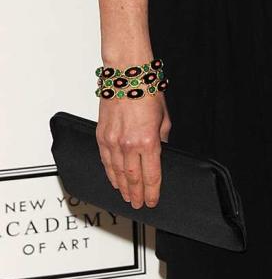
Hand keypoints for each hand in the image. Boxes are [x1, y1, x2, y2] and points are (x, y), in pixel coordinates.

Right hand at [96, 92, 169, 209]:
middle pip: (132, 178)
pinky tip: (113, 179)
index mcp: (148, 141)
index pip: (151, 175)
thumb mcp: (164, 117)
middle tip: (139, 204)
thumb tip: (160, 152)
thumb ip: (162, 138)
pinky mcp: (101, 135)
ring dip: (122, 187)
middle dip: (136, 194)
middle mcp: (128, 144)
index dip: (152, 191)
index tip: (152, 201)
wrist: (126, 75)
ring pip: (116, 172)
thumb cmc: (147, 90)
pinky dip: (109, 172)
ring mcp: (112, 141)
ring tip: (127, 197)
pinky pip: (105, 160)